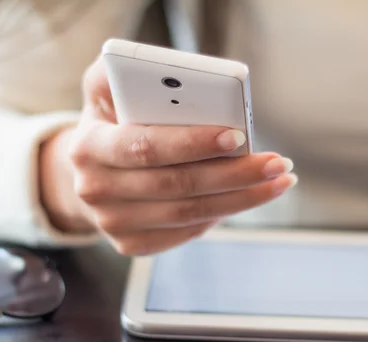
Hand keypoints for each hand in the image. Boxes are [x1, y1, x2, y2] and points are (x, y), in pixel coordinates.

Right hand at [40, 55, 296, 254]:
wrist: (93, 171)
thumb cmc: (112, 122)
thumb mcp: (106, 89)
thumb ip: (125, 72)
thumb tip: (171, 71)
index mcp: (89, 146)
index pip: (146, 146)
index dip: (192, 143)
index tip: (237, 136)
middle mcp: (95, 190)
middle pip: (175, 185)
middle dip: (233, 175)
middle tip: (277, 163)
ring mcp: (111, 223)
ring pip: (187, 214)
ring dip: (240, 199)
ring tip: (277, 180)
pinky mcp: (130, 244)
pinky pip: (184, 232)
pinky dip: (220, 215)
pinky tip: (246, 197)